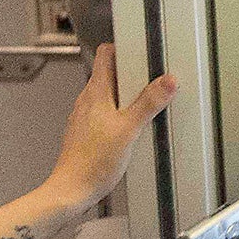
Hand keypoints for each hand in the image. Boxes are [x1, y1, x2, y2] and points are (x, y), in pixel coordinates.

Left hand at [43, 43, 177, 216]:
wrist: (73, 190)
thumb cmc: (92, 163)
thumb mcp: (129, 129)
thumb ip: (148, 103)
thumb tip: (166, 81)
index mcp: (95, 93)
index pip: (105, 55)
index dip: (123, 48)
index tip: (141, 50)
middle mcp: (87, 102)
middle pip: (110, 75)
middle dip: (132, 75)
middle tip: (153, 81)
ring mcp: (85, 117)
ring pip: (108, 95)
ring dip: (127, 97)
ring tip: (146, 107)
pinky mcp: (88, 132)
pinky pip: (107, 114)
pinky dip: (121, 114)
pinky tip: (133, 130)